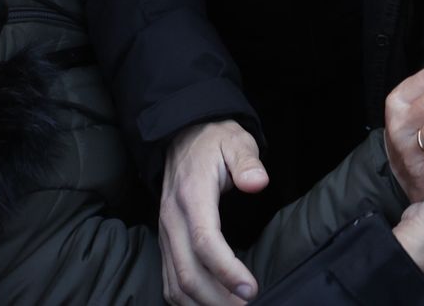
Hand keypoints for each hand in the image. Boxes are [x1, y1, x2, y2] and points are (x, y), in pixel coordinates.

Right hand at [158, 121, 266, 305]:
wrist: (182, 135)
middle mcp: (172, 219)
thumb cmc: (214, 141)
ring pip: (176, 283)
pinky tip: (210, 304)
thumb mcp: (235, 140)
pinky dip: (187, 300)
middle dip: (218, 298)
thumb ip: (247, 161)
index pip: (204, 241)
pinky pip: (170, 280)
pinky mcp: (165, 242)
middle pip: (188, 272)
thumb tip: (257, 182)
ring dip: (203, 304)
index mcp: (192, 196)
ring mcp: (165, 233)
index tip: (250, 289)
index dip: (226, 269)